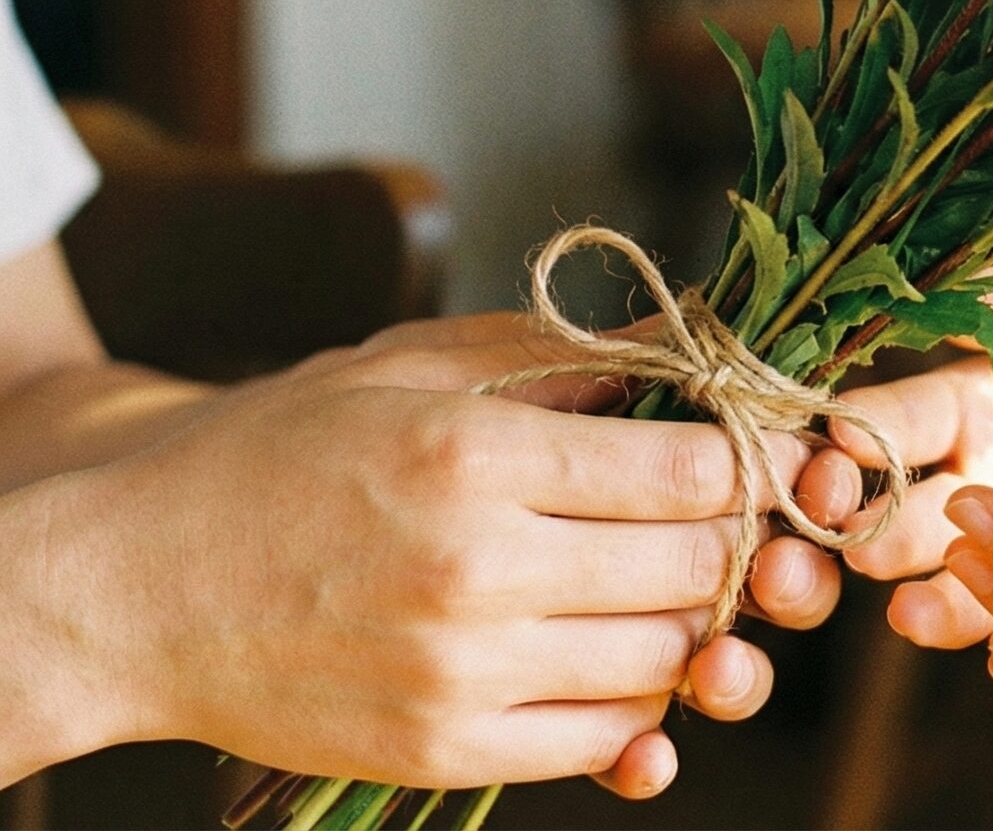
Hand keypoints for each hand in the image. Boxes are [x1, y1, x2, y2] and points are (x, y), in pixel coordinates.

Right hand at [46, 311, 855, 796]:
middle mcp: (480, 571)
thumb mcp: (414, 362)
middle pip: (697, 562)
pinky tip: (618, 646)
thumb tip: (683, 344)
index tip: (751, 438)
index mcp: (477, 455)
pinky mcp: (443, 752)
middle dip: (736, 531)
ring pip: (665, 658)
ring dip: (695, 615)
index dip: (746, 451)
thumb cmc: (278, 451)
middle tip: (726, 505)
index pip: (689, 466)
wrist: (137, 585)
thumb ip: (560, 351)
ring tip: (669, 570)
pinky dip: (639, 701)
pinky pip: (600, 742)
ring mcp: (463, 675)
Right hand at [797, 285, 992, 651]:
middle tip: (847, 531)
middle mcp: (984, 480)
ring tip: (912, 611)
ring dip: (926, 597)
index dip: (872, 426)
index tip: (845, 436)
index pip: (910, 414)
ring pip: (954, 583)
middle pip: (905, 505)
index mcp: (982, 399)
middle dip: (869, 519)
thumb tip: (958, 280)